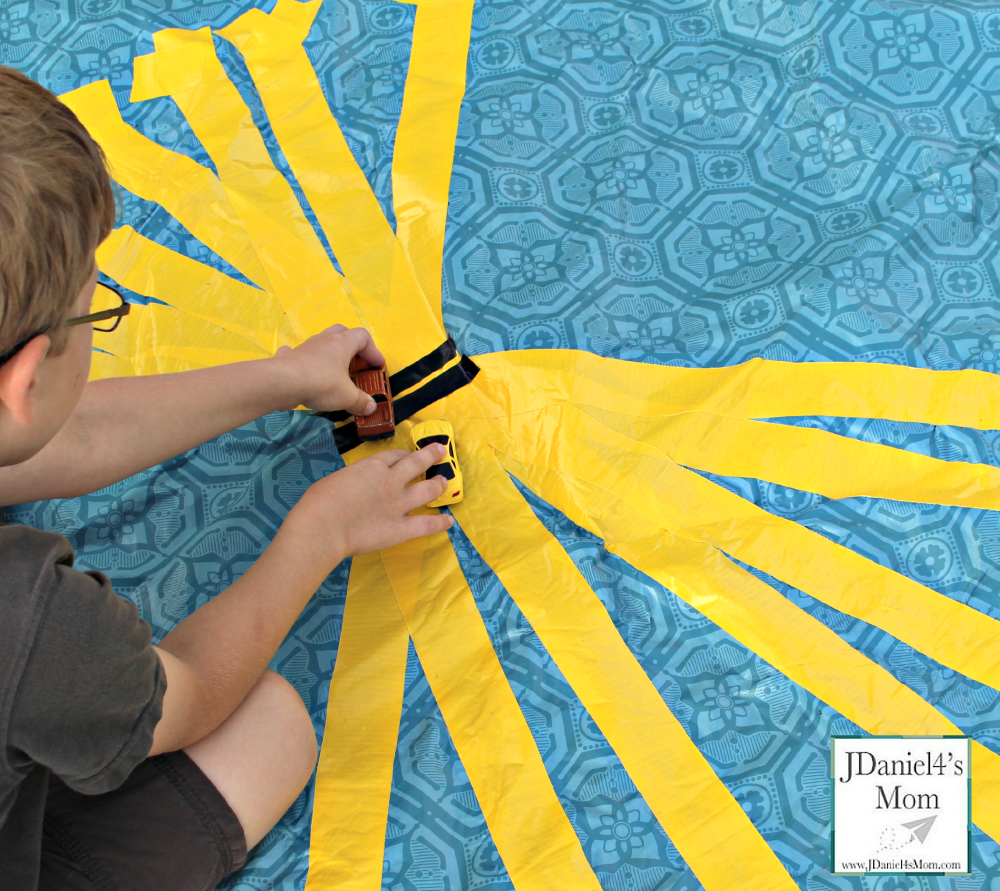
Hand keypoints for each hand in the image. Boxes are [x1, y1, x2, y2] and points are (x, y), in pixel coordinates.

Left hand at [271, 325, 384, 414]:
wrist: (282, 382)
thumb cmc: (320, 383)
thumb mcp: (347, 397)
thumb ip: (361, 402)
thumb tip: (371, 408)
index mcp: (342, 343)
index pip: (363, 337)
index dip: (373, 351)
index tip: (376, 367)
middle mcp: (325, 340)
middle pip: (343, 332)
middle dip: (353, 346)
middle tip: (357, 363)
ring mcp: (306, 346)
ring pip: (323, 343)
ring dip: (332, 354)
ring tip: (335, 372)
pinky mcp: (291, 357)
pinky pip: (301, 354)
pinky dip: (306, 361)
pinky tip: (306, 372)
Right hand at [285, 444, 453, 559]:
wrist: (323, 527)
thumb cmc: (319, 503)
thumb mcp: (336, 479)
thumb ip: (352, 481)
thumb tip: (353, 488)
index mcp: (372, 466)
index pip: (395, 455)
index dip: (405, 454)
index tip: (409, 454)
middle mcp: (391, 481)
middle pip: (417, 463)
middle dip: (431, 455)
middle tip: (440, 451)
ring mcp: (399, 504)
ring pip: (428, 489)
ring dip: (439, 484)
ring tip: (445, 481)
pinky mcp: (402, 528)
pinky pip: (427, 524)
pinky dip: (440, 523)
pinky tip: (449, 521)